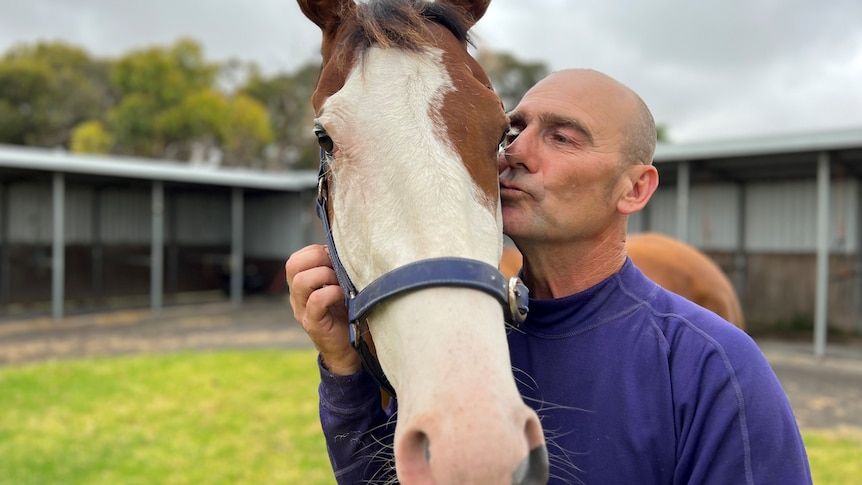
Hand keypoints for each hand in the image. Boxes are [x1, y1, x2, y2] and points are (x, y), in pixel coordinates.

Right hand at [286, 244, 359, 374]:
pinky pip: (316, 300)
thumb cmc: (347, 313)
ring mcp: (302, 310)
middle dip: (318, 259)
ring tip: (340, 284)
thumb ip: (335, 270)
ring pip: (301, 281)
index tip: (335, 260)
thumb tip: (344, 247)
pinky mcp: (313, 324)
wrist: (349, 349)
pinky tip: (343, 296)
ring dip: (325, 276)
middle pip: (293, 264)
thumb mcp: (339, 286)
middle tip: (336, 270)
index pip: (296, 258)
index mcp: (301, 285)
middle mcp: (297, 296)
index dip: (316, 252)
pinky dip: (331, 293)